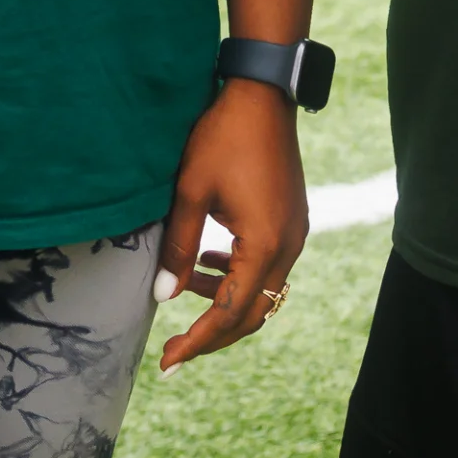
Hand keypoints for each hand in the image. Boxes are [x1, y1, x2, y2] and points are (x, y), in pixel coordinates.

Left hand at [154, 80, 306, 372]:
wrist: (261, 95)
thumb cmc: (222, 138)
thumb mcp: (190, 192)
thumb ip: (178, 246)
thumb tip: (163, 296)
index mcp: (264, 245)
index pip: (231, 312)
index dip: (198, 341)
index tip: (168, 362)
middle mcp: (288, 247)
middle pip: (253, 313)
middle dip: (212, 334)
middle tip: (174, 348)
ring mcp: (294, 234)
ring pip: (262, 291)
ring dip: (225, 300)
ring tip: (184, 287)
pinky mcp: (291, 221)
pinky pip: (267, 266)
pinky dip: (238, 275)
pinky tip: (209, 261)